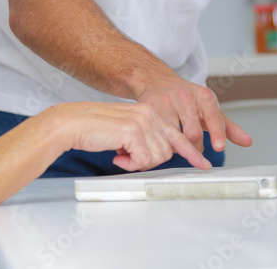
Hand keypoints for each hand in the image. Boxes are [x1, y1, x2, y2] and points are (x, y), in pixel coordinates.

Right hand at [53, 102, 211, 171]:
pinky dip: (130, 164)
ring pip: (156, 158)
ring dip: (137, 163)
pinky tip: (116, 155)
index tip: (204, 165)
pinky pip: (142, 161)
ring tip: (120, 153)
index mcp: (150, 111)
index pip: (177, 135)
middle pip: (166, 152)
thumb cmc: (95, 129)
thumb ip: (144, 138)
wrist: (73, 123)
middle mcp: (150, 114)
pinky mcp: (133, 131)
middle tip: (127, 157)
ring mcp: (143, 121)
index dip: (191, 153)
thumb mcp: (126, 131)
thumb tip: (158, 155)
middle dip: (149, 161)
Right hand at [132, 69, 251, 153]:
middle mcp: (186, 96)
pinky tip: (168, 139)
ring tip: (182, 144)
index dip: (217, 133)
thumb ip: (228, 127)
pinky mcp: (150, 107)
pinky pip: (160, 134)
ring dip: (180, 146)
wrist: (156, 79)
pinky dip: (166, 142)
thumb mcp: (209, 108)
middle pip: (193, 132)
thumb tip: (247, 142)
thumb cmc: (186, 97)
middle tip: (197, 150)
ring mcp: (167, 101)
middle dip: (196, 147)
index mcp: (204, 95)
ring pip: (176, 135)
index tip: (219, 147)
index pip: (213, 116)